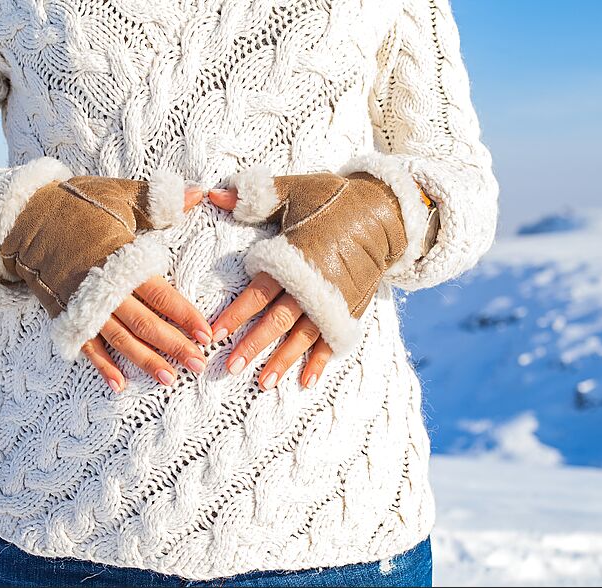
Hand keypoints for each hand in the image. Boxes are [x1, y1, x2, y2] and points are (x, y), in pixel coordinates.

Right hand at [83, 186, 211, 391]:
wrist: (24, 217)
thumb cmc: (77, 204)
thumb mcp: (119, 195)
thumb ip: (159, 201)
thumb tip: (199, 193)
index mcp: (121, 260)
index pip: (160, 295)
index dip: (184, 315)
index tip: (206, 334)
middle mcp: (103, 287)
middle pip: (145, 323)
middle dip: (173, 346)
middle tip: (198, 365)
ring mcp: (83, 304)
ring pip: (119, 339)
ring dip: (145, 361)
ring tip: (169, 380)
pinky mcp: (65, 314)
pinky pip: (86, 344)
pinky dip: (101, 365)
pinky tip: (119, 384)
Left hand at [207, 188, 332, 389]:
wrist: (387, 211)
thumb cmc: (334, 199)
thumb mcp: (295, 191)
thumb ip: (255, 196)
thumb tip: (214, 193)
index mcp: (294, 258)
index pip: (258, 292)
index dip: (236, 314)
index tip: (215, 334)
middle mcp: (313, 283)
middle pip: (278, 320)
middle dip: (253, 345)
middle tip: (231, 367)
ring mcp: (335, 299)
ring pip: (304, 335)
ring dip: (283, 360)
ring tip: (263, 383)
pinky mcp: (352, 308)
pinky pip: (335, 339)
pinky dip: (322, 361)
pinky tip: (307, 381)